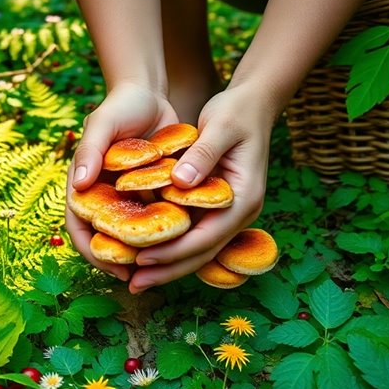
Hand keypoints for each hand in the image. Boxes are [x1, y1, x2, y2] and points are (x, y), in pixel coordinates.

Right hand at [65, 82, 178, 280]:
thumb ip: (90, 151)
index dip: (96, 254)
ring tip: (166, 270)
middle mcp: (103, 198)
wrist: (149, 93)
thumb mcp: (102, 124)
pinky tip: (185, 244)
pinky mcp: (149, 194)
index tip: (117, 269)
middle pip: (107, 241)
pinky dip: (165, 234)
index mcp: (83, 188)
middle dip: (123, 263)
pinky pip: (155, 221)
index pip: (81, 230)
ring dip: (146, 253)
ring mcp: (126, 198)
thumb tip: (78, 183)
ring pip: (133, 236)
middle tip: (144, 279)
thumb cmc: (119, 106)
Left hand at [129, 83, 272, 292]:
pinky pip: (195, 235)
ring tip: (136, 279)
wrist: (254, 103)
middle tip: (134, 285)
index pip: (206, 237)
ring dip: (168, 265)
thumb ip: (201, 155)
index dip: (173, 251)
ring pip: (198, 249)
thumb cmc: (237, 111)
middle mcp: (240, 212)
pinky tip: (146, 252)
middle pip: (202, 253)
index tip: (141, 258)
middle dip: (168, 270)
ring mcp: (230, 213)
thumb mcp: (220, 126)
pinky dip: (172, 246)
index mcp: (244, 198)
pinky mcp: (218, 208)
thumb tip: (180, 183)